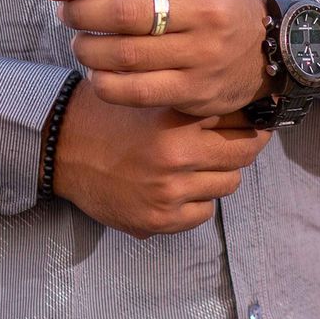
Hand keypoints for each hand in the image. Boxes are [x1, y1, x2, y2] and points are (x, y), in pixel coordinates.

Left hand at [42, 0, 271, 121]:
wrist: (267, 45)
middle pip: (123, 13)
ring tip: (79, 43)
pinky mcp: (196, 91)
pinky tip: (97, 74)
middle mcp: (205, 10)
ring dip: (87, 49)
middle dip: (81, 13)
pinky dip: (105, 83)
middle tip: (65, 15)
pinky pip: (136, 92)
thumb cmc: (210, 1)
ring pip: (124, 55)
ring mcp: (202, 54)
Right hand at [44, 71, 274, 238]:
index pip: (239, 126)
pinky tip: (181, 187)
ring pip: (226, 186)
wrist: (63, 147)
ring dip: (218, 174)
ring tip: (200, 163)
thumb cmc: (109, 115)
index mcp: (176, 124)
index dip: (251, 122)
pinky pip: (203, 213)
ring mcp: (168, 195)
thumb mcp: (152, 97)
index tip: (256, 122)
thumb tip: (244, 111)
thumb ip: (192, 104)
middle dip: (241, 148)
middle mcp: (175, 160)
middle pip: (240, 158)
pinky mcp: (157, 221)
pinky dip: (199, 201)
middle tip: (236, 141)